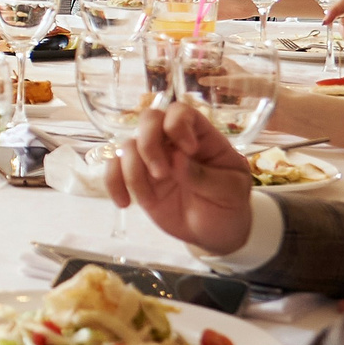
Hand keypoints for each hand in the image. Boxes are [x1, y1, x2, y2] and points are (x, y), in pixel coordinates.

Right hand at [102, 102, 256, 254]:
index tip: (189, 150)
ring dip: (133, 170)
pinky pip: (113, 170)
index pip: (181, 112)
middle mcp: (173, 142)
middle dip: (149, 144)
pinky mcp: (137, 179)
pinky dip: (113, 184)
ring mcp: (152, 159)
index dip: (178, 125)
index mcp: (201, 136)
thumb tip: (176, 159)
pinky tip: (124, 203)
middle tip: (161, 174)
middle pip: (148, 120)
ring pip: (127, 146)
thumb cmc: (228, 204)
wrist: (215, 232)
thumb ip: (204, 175)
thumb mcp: (230, 191)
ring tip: (149, 199)